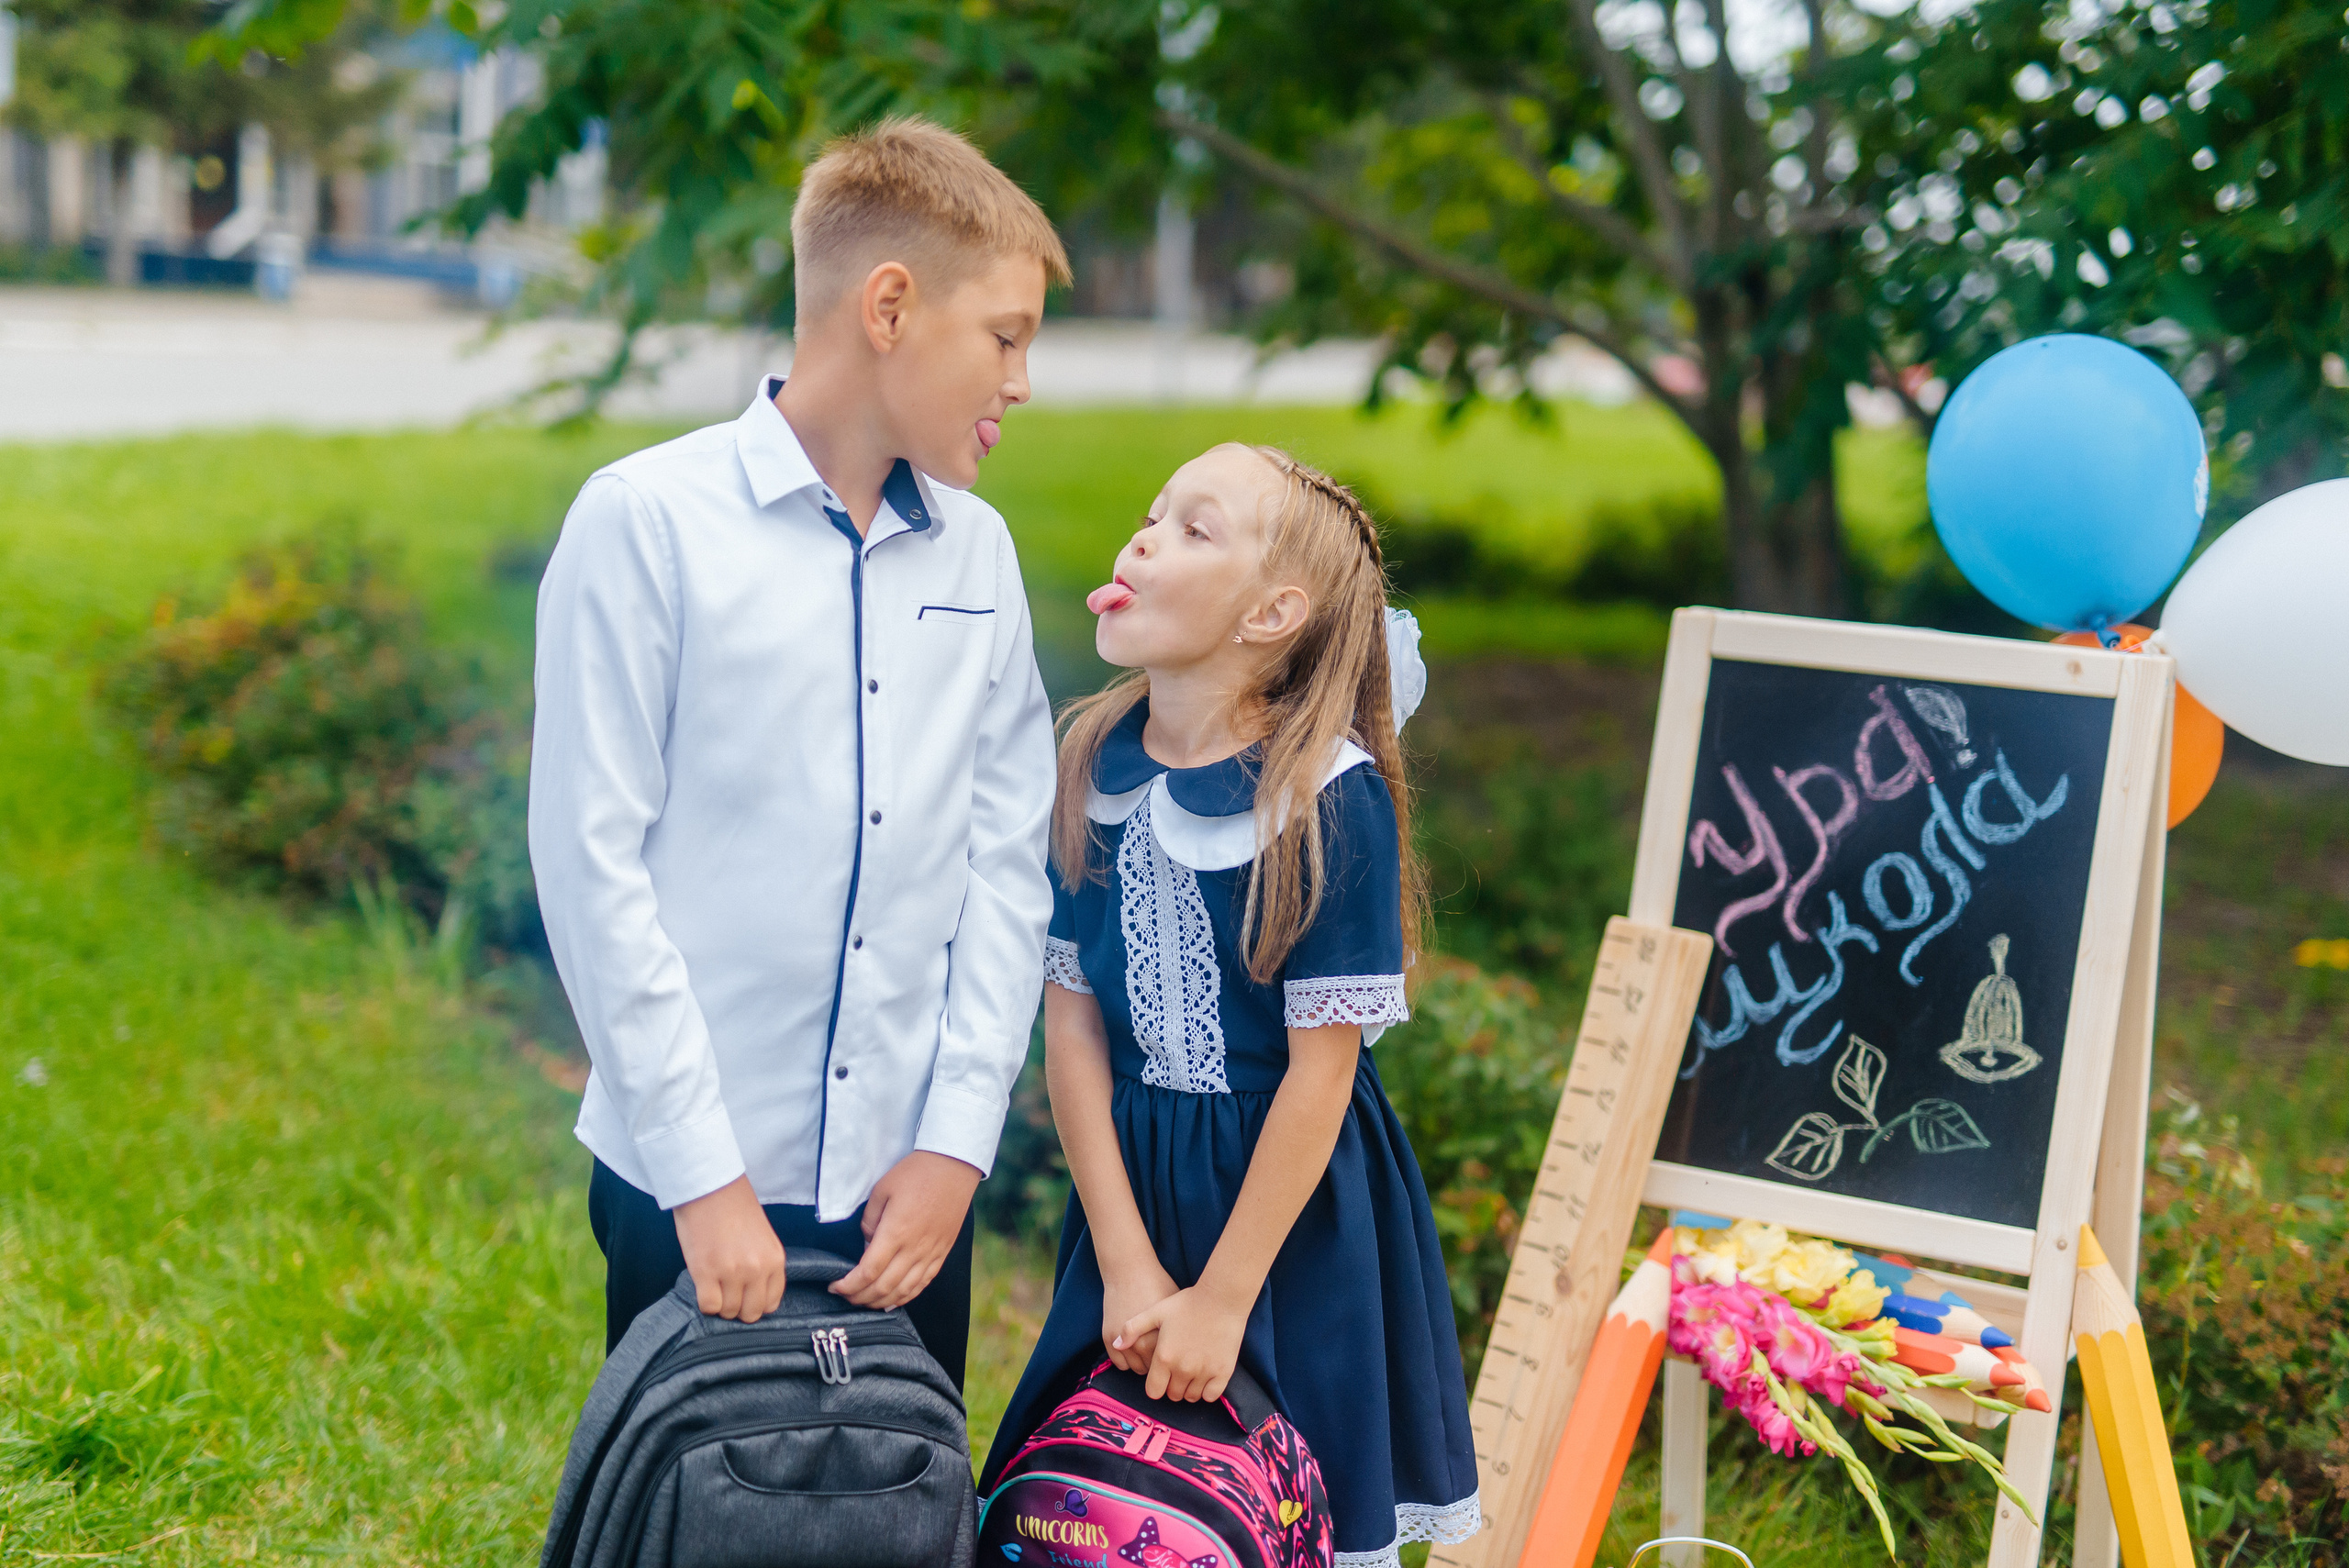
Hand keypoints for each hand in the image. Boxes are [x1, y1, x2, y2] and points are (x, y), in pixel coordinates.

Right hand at [672, 1175, 787, 1322]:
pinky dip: (705, 1301)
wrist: (711, 1186)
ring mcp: (732, 1272)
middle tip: (726, 1290)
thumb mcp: (762, 1238)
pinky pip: (709, 1306)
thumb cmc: (735, 1208)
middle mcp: (757, 1269)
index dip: (754, 1303)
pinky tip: (703, 1283)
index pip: (771, 1303)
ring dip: (719, 1302)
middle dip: (738, 1307)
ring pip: (728, 1311)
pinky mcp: (706, 1272)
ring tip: (713, 1281)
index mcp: (775, 1259)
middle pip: (751, 1313)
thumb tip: (752, 1294)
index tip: (744, 1295)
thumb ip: (763, 1265)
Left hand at [833, 1151, 980, 1309]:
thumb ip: (869, 1220)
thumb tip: (867, 1242)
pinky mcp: (942, 1253)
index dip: (848, 1286)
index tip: (834, 1286)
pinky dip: (905, 1297)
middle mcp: (914, 1249)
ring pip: (903, 1291)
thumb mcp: (882, 1189)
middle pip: (883, 1287)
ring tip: (865, 1301)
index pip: (868, 1272)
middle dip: (860, 1298)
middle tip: (845, 1296)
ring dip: (880, 1302)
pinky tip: (893, 1299)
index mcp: (895, 1232)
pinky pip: (923, 1284)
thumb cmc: (916, 1173)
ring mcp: (930, 1254)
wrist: (954, 1166)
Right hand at [1099, 1255, 1180, 1376]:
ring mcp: (1122, 1343)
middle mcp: (1140, 1344)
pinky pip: (1120, 1364)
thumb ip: (1181, 1333)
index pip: (1170, 1366)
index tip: (1178, 1360)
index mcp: (1160, 1339)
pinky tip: (1136, 1352)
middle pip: (1154, 1371)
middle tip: (1165, 1360)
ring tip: (1150, 1356)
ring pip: (1136, 1369)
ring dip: (1143, 1365)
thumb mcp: (1175, 1309)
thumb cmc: (1157, 1285)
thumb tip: (1191, 1351)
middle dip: (1160, 1368)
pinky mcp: (1109, 1339)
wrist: (1129, 1271)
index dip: (1175, 1364)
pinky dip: (1128, 1362)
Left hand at [1118, 1284, 1248, 1402]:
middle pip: (1173, 1395)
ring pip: (1192, 1397)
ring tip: (1190, 1373)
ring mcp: (1204, 1372)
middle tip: (1176, 1371)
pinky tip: (1205, 1377)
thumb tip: (1116, 1345)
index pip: (1154, 1391)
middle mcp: (1183, 1369)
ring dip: (1188, 1389)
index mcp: (1164, 1357)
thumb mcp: (1156, 1312)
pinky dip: (1207, 1391)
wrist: (1221, 1297)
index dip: (1155, 1385)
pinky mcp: (1223, 1372)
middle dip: (1172, 1387)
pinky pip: (1211, 1395)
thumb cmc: (1187, 1303)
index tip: (1160, 1375)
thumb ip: (1132, 1329)